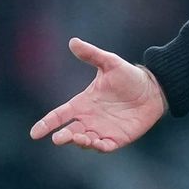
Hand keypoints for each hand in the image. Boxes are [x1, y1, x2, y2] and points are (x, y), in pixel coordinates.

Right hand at [29, 37, 167, 151]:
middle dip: (63, 137)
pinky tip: (97, 144)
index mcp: (82, 104)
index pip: (59, 115)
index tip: (35, 133)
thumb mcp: (110, 63)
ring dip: (80, 142)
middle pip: (69, 132)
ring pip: (85, 141)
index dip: (46, 124)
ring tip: (80, 138)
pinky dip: (99, 147)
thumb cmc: (129, 77)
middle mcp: (88, 119)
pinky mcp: (116, 139)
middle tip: (59, 138)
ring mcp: (101, 130)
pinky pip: (104, 147)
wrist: (153, 88)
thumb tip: (73, 41)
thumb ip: (92, 55)